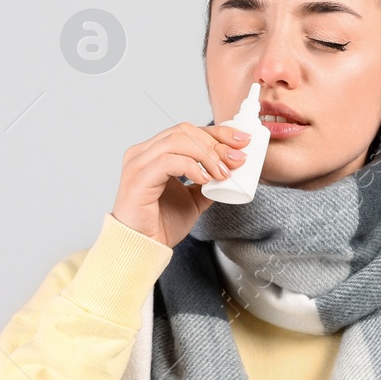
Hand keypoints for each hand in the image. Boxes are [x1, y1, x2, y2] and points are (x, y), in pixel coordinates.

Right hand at [111, 122, 252, 247]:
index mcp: (154, 153)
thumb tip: (230, 171)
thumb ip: (207, 183)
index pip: (188, 131)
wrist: (144, 249)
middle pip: (185, 131)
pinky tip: (204, 180)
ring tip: (222, 173)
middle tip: (236, 160)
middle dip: (216, 143)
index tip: (242, 141)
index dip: (217, 133)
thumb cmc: (160, 226)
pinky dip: (191, 166)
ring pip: (178, 140)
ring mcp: (138, 163)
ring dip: (207, 155)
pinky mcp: (138, 178)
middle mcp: (143, 153)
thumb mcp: (193, 200)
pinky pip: (168, 160)